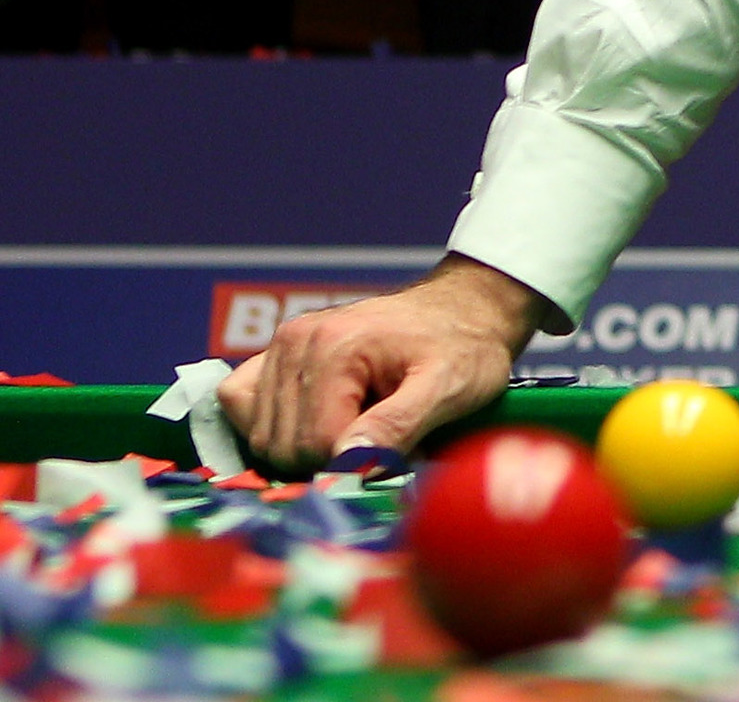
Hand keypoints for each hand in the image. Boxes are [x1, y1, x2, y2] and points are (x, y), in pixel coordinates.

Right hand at [218, 254, 543, 472]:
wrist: (463, 310)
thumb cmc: (464, 348)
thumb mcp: (449, 388)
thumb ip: (399, 425)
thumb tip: (348, 462)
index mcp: (335, 347)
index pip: (317, 445)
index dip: (359, 461)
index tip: (400, 447)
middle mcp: (296, 341)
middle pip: (284, 445)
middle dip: (332, 456)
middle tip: (382, 433)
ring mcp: (281, 345)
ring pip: (262, 436)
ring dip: (307, 444)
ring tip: (360, 418)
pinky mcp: (275, 354)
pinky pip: (240, 404)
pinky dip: (273, 425)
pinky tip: (317, 418)